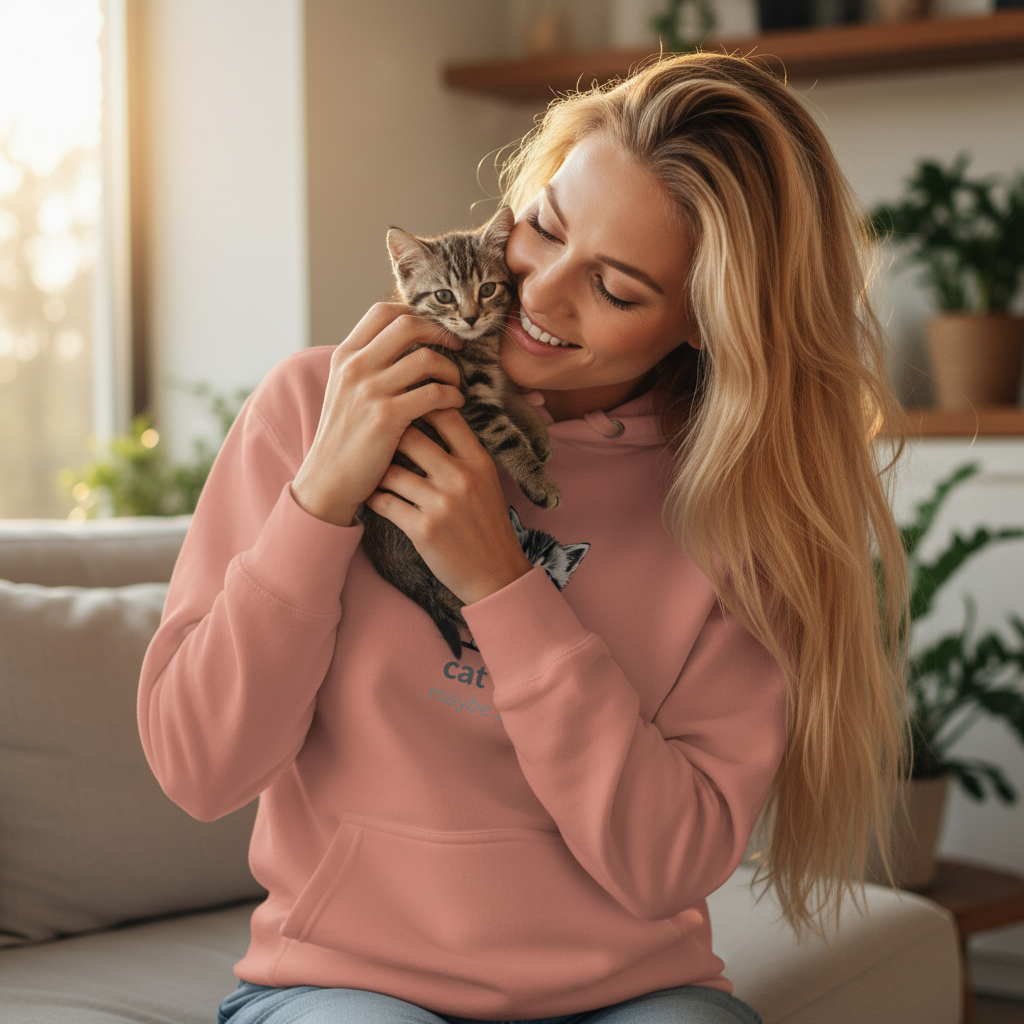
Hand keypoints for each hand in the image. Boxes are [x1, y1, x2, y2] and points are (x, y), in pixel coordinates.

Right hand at [290, 303, 465, 526]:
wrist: (328, 480)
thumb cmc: (345, 437)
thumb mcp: (346, 391)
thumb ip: (368, 364)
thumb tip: (403, 343)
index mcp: (345, 356)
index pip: (383, 311)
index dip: (415, 314)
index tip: (433, 331)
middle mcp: (355, 367)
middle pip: (408, 325)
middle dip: (439, 333)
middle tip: (456, 347)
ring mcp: (370, 390)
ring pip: (426, 358)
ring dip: (450, 369)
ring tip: (455, 385)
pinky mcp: (387, 417)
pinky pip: (433, 392)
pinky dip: (451, 395)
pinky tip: (454, 404)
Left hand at [362, 408, 534, 604]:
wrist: (496, 575)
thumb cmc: (486, 525)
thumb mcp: (486, 481)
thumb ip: (463, 452)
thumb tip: (431, 416)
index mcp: (478, 461)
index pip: (445, 415)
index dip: (420, 405)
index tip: (403, 409)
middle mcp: (461, 477)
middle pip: (410, 436)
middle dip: (389, 437)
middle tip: (374, 441)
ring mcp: (442, 504)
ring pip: (391, 471)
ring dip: (377, 472)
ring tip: (370, 473)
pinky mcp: (423, 529)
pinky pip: (384, 502)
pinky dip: (374, 499)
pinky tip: (374, 498)